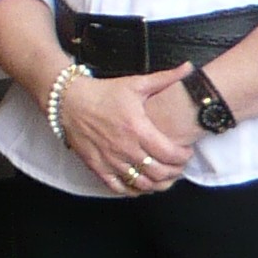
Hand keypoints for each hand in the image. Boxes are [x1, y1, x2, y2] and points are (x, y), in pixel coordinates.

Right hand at [60, 63, 196, 196]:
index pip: (170, 155)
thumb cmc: (103, 92)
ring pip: (142, 183)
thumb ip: (165, 78)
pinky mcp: (96, 166)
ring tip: (163, 176)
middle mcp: (124, 148)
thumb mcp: (135, 83)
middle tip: (177, 165)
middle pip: (159, 173)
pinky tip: (140, 184)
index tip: (185, 152)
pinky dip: (133, 190)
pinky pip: (119, 187)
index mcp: (137, 129)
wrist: (67, 100)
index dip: (184, 157)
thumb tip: (189, 67)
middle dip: (175, 172)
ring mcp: (110, 159)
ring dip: (157, 184)